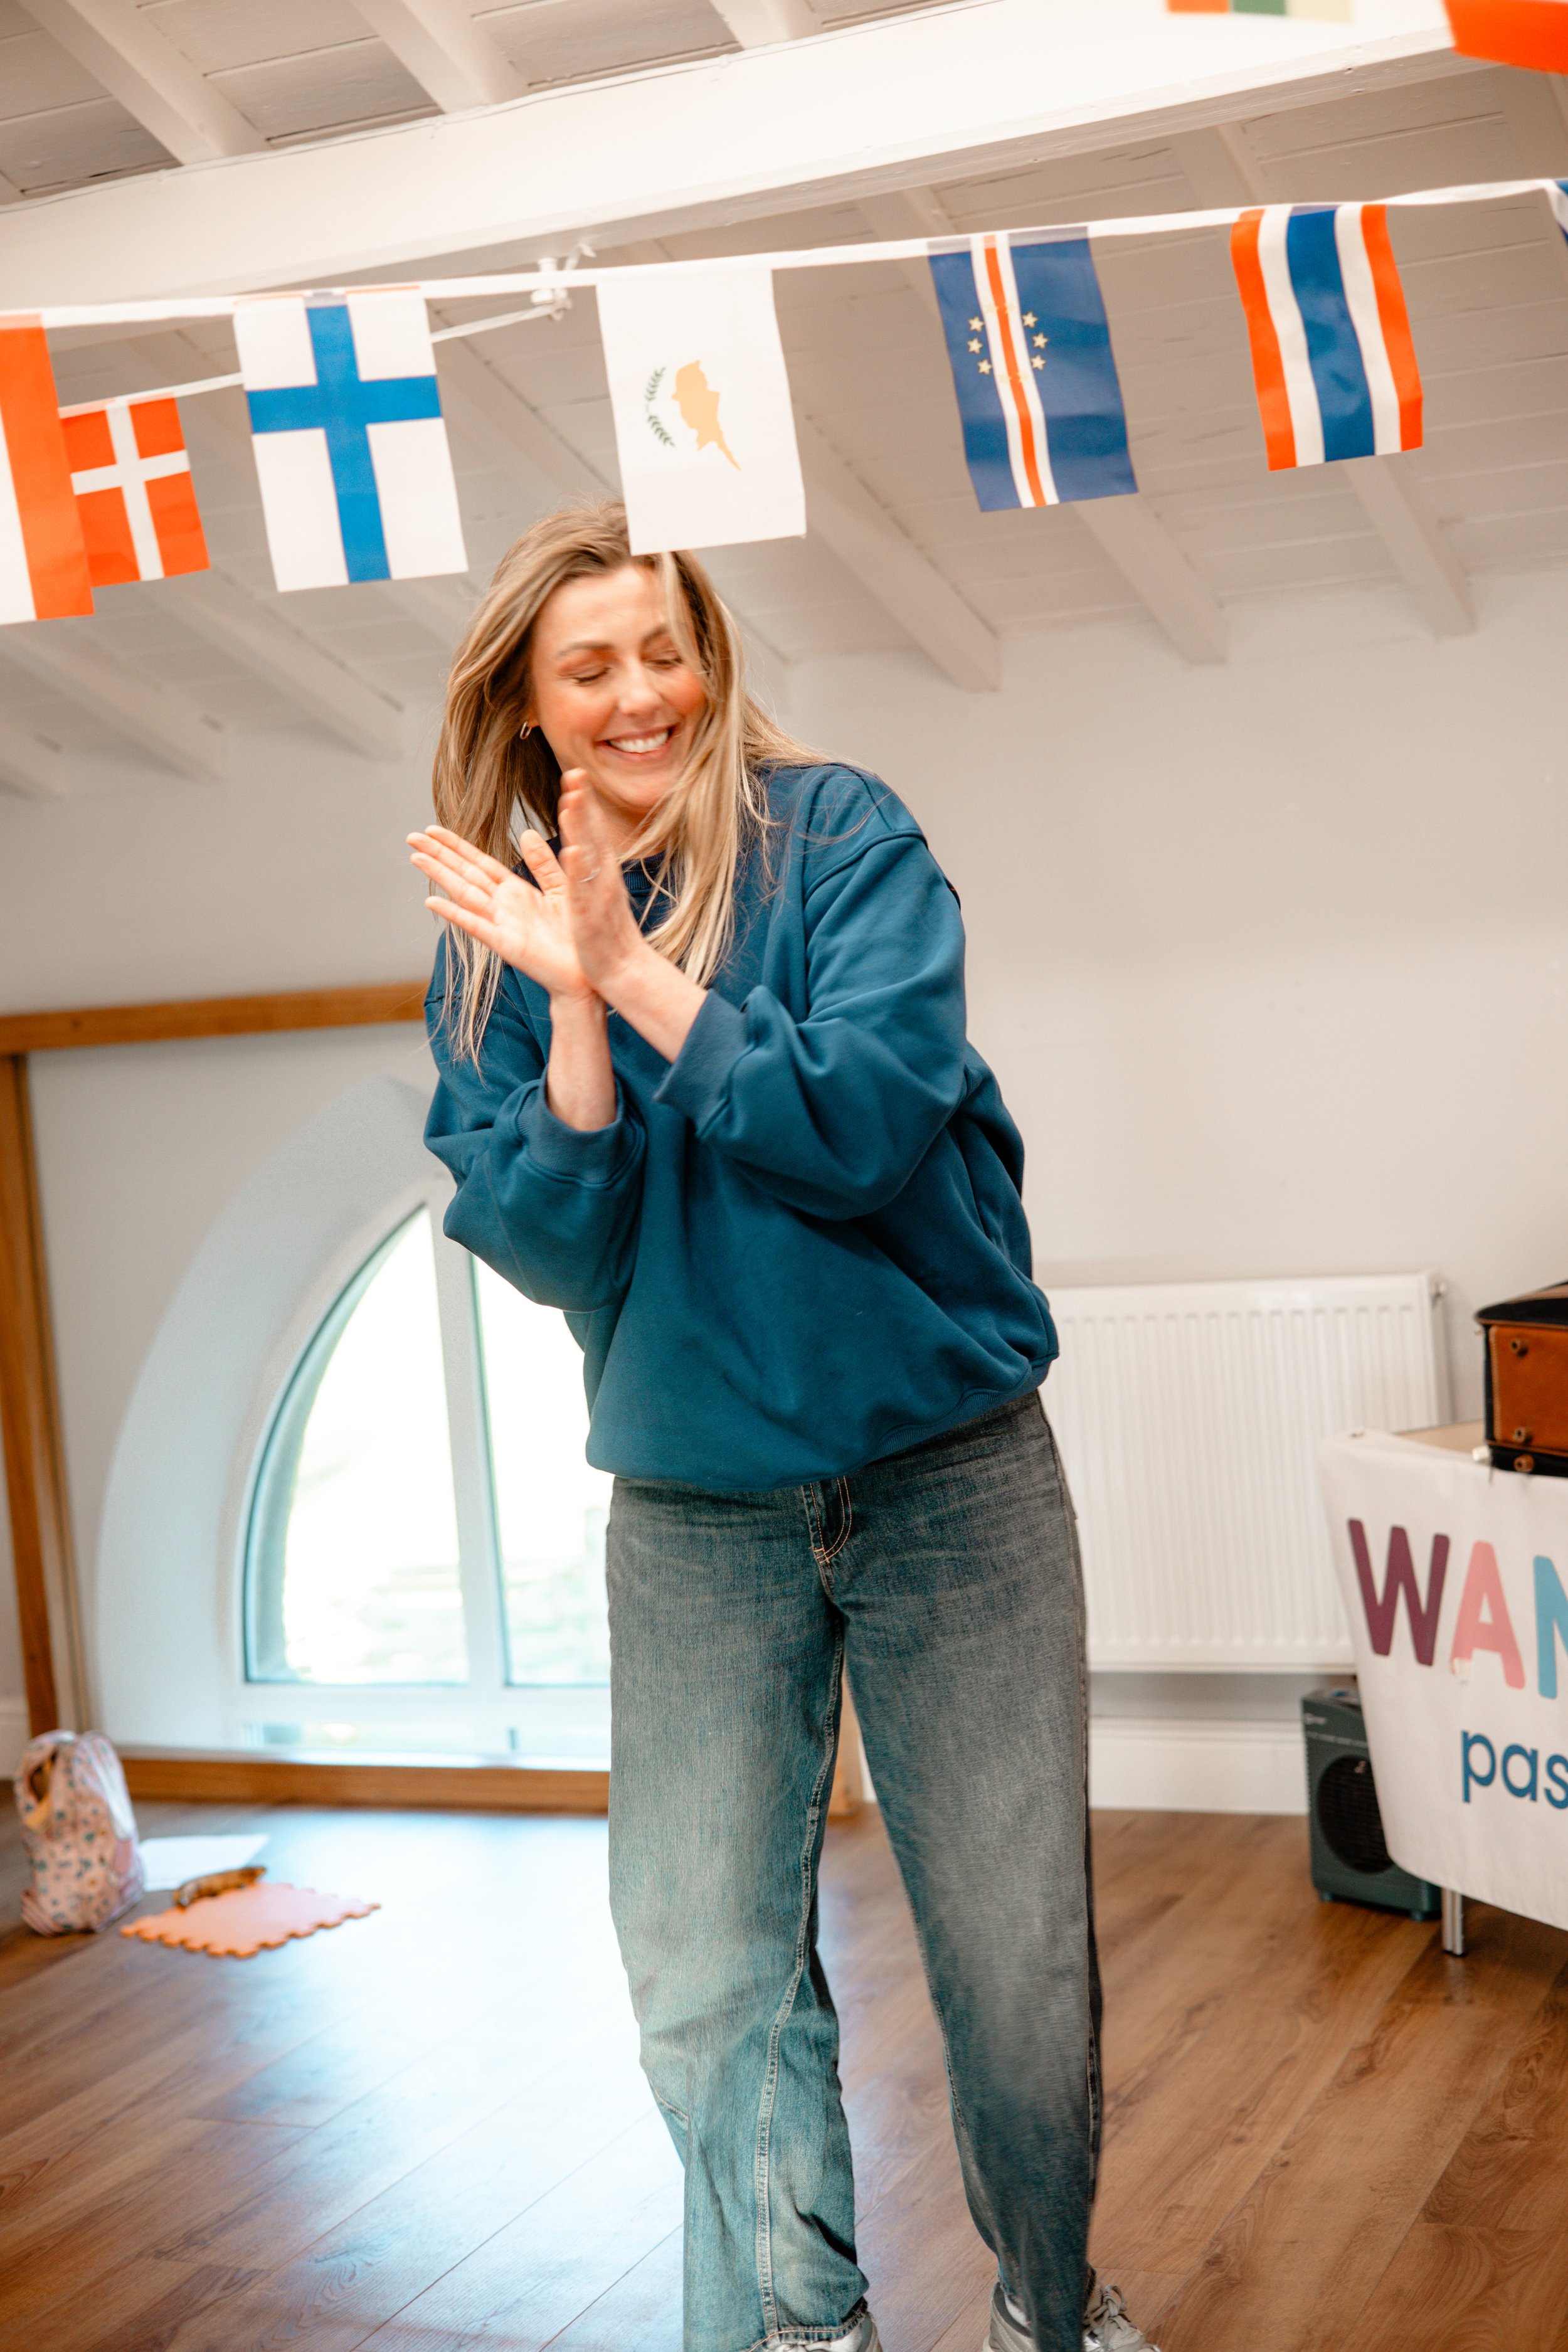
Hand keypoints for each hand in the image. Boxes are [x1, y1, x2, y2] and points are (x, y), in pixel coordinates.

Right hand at [408, 824, 593, 1002]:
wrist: (585, 975)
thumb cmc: (576, 937)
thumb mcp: (563, 890)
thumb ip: (544, 864)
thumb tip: (527, 832)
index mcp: (516, 891)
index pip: (479, 862)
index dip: (456, 845)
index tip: (432, 829)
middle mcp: (503, 906)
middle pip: (465, 874)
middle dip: (438, 855)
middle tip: (411, 836)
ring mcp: (501, 924)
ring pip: (464, 894)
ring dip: (440, 876)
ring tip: (416, 858)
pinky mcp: (506, 944)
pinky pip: (476, 926)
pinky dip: (454, 914)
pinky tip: (433, 902)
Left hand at [555, 769, 651, 998]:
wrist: (624, 972)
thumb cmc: (605, 935)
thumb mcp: (585, 896)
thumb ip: (567, 868)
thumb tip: (554, 841)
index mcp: (602, 874)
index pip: (592, 831)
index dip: (584, 803)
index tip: (575, 773)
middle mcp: (603, 880)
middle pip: (593, 835)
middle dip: (584, 804)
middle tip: (576, 772)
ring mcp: (599, 898)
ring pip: (589, 858)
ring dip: (581, 829)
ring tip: (572, 801)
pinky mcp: (591, 919)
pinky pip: (584, 892)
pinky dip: (580, 872)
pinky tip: (574, 851)